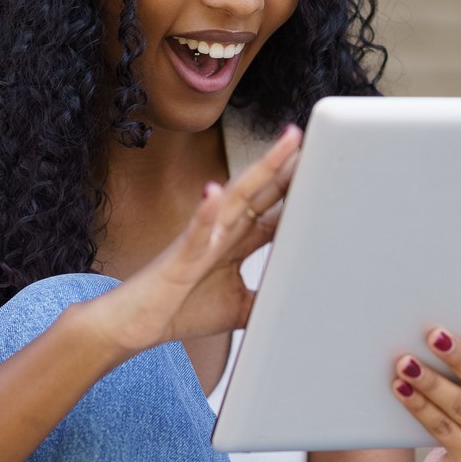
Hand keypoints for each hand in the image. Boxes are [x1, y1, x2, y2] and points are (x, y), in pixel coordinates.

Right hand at [79, 124, 301, 356]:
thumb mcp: (238, 307)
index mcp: (235, 241)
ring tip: (284, 144)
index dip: (298, 187)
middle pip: (260, 191)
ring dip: (259, 171)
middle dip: (287, 165)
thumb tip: (299, 303)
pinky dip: (205, 214)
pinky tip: (214, 193)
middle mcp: (221, 232)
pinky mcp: (178, 258)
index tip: (328, 166)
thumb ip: (267, 298)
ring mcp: (200, 240)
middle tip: (315, 137)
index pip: (272, 208)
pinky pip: (193, 233)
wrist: (132, 325)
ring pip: (234, 199)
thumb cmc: (180, 309)